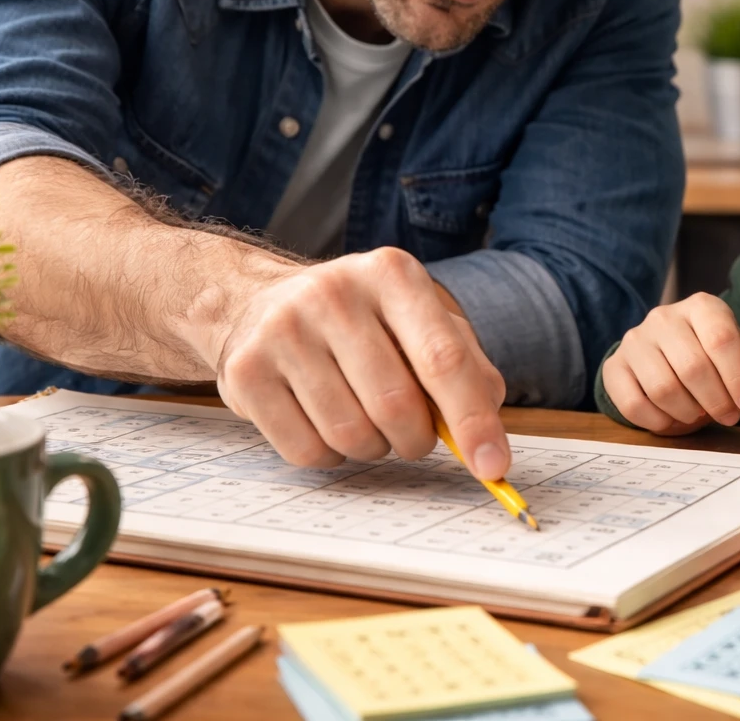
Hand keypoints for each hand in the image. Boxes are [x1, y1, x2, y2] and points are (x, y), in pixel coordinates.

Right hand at [206, 247, 509, 476]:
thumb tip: (487, 433)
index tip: (493, 466)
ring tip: (363, 419)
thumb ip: (466, 368)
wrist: (260, 305)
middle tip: (412, 434)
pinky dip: (329, 455)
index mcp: (390, 274)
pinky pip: (307, 451)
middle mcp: (333, 293)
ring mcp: (282, 330)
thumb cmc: (361, 323)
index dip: (473, 419)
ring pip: (351, 435)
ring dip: (371, 448)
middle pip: (396, 406)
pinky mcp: (245, 371)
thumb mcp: (421, 322)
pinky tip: (323, 422)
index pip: (443, 358)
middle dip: (416, 440)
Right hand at [602, 293, 739, 434]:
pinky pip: (635, 404)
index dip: (739, 376)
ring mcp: (634, 341)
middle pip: (693, 367)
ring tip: (700, 414)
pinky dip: (660, 421)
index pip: (721, 338)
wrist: (662, 356)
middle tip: (729, 415)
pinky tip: (673, 417)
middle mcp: (664, 317)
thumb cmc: (710, 358)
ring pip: (664, 389)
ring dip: (689, 413)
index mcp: (702, 307)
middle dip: (717, 401)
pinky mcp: (615, 367)